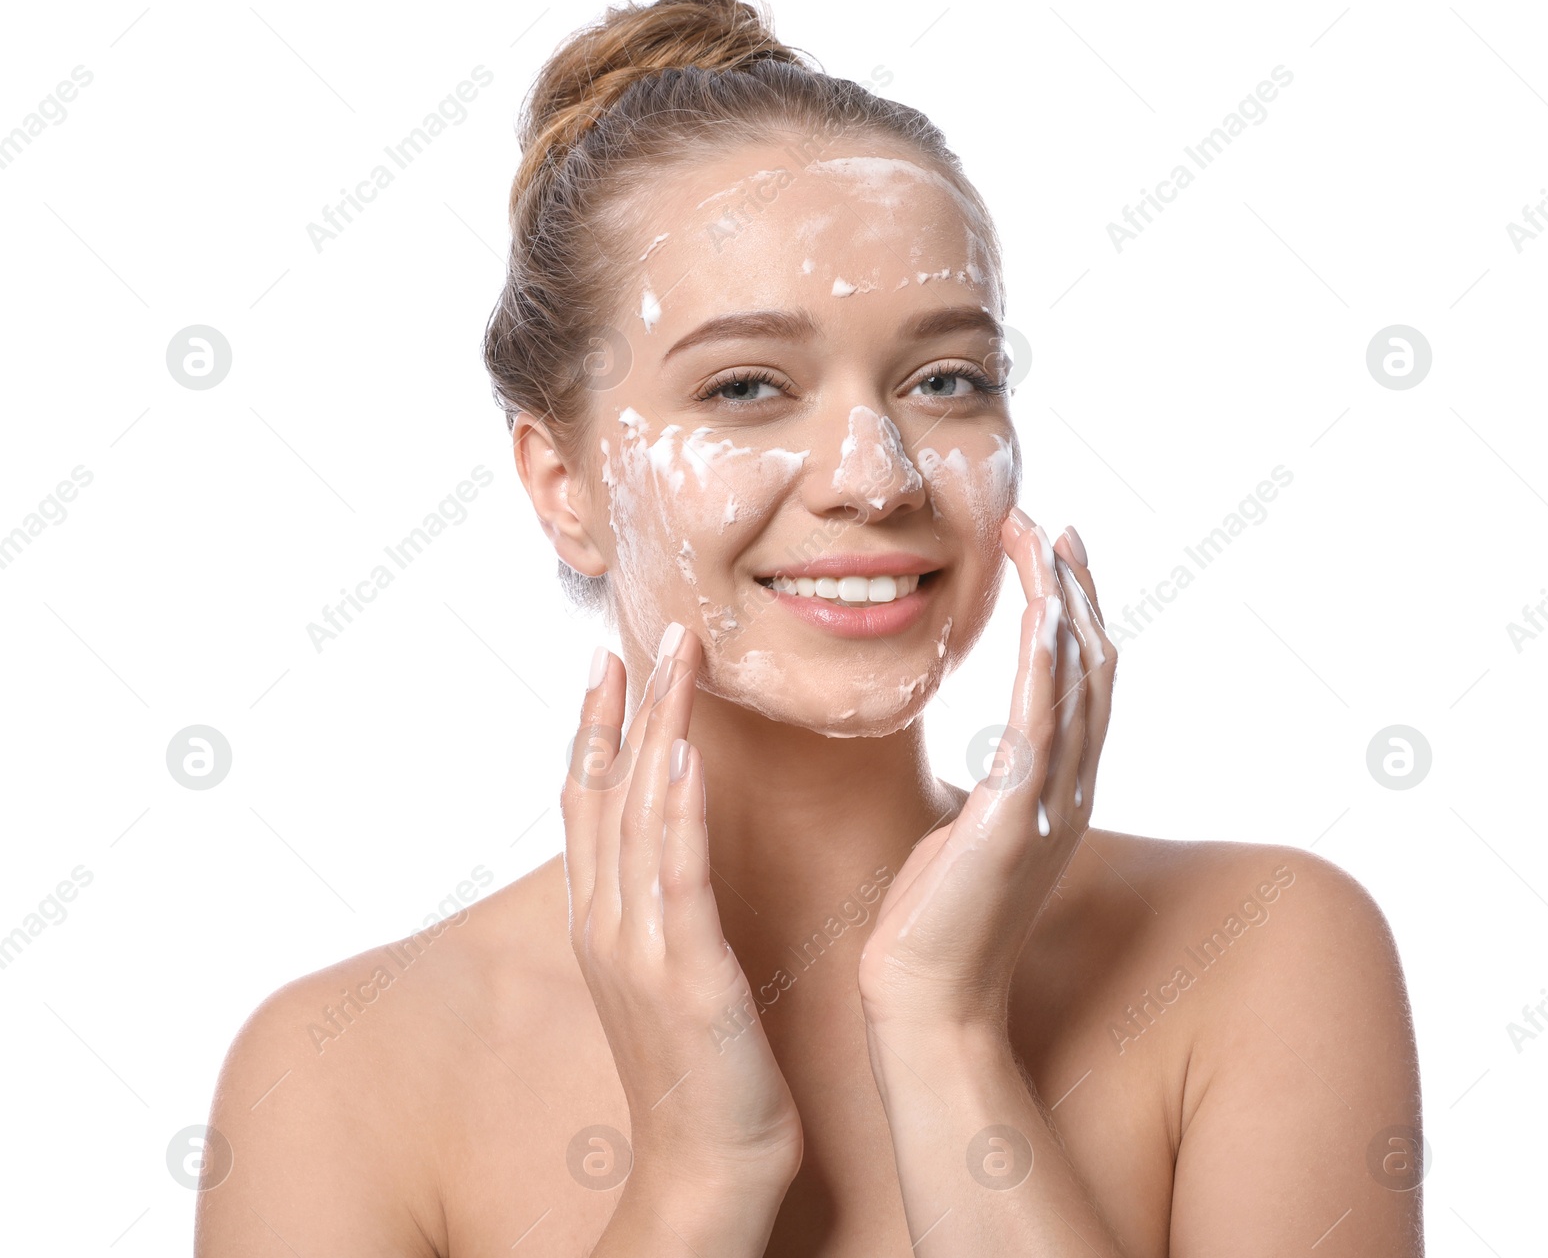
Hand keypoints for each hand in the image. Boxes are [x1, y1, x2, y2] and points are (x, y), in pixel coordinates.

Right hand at [563, 623, 804, 1190]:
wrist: (707, 1168)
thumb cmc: (703, 1070)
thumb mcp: (672, 973)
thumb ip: (666, 906)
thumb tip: (679, 849)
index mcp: (604, 921)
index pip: (587, 803)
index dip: (593, 728)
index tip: (607, 661)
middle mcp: (608, 923)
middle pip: (606, 792)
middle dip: (626, 706)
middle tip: (648, 631)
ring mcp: (640, 948)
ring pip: (638, 815)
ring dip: (655, 729)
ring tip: (674, 660)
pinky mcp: (685, 974)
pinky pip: (676, 879)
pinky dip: (676, 814)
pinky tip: (683, 758)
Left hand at [857, 508, 1116, 1034]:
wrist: (922, 997)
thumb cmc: (935, 917)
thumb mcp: (973, 831)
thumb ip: (994, 787)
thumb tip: (989, 758)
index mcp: (1059, 789)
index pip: (1081, 681)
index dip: (1074, 611)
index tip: (1051, 550)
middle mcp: (1070, 790)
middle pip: (1092, 667)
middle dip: (1073, 589)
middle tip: (1050, 524)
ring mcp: (1050, 805)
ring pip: (1076, 682)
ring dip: (1062, 604)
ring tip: (1041, 539)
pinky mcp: (1015, 820)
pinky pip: (1041, 726)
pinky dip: (1048, 665)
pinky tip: (1042, 614)